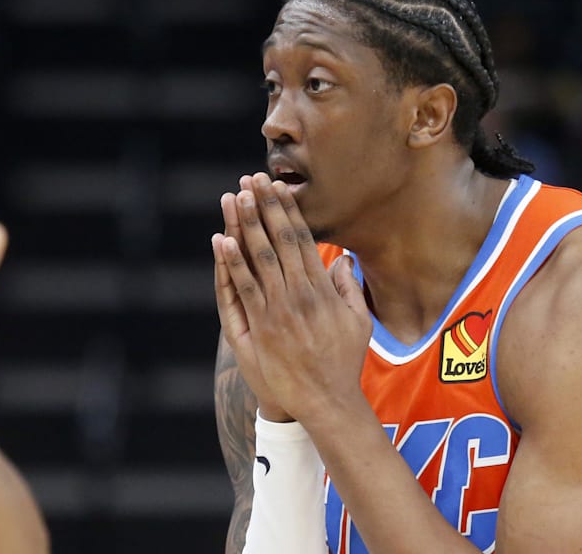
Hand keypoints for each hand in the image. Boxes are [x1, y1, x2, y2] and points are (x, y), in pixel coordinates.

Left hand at [211, 172, 371, 424]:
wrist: (327, 401)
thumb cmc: (344, 362)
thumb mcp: (359, 322)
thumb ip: (349, 288)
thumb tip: (343, 259)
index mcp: (323, 290)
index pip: (301, 241)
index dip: (287, 212)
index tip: (277, 188)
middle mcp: (299, 295)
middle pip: (278, 242)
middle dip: (264, 208)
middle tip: (252, 179)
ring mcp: (277, 311)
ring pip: (258, 259)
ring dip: (245, 226)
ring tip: (234, 198)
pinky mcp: (260, 328)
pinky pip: (242, 289)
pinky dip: (231, 264)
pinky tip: (222, 240)